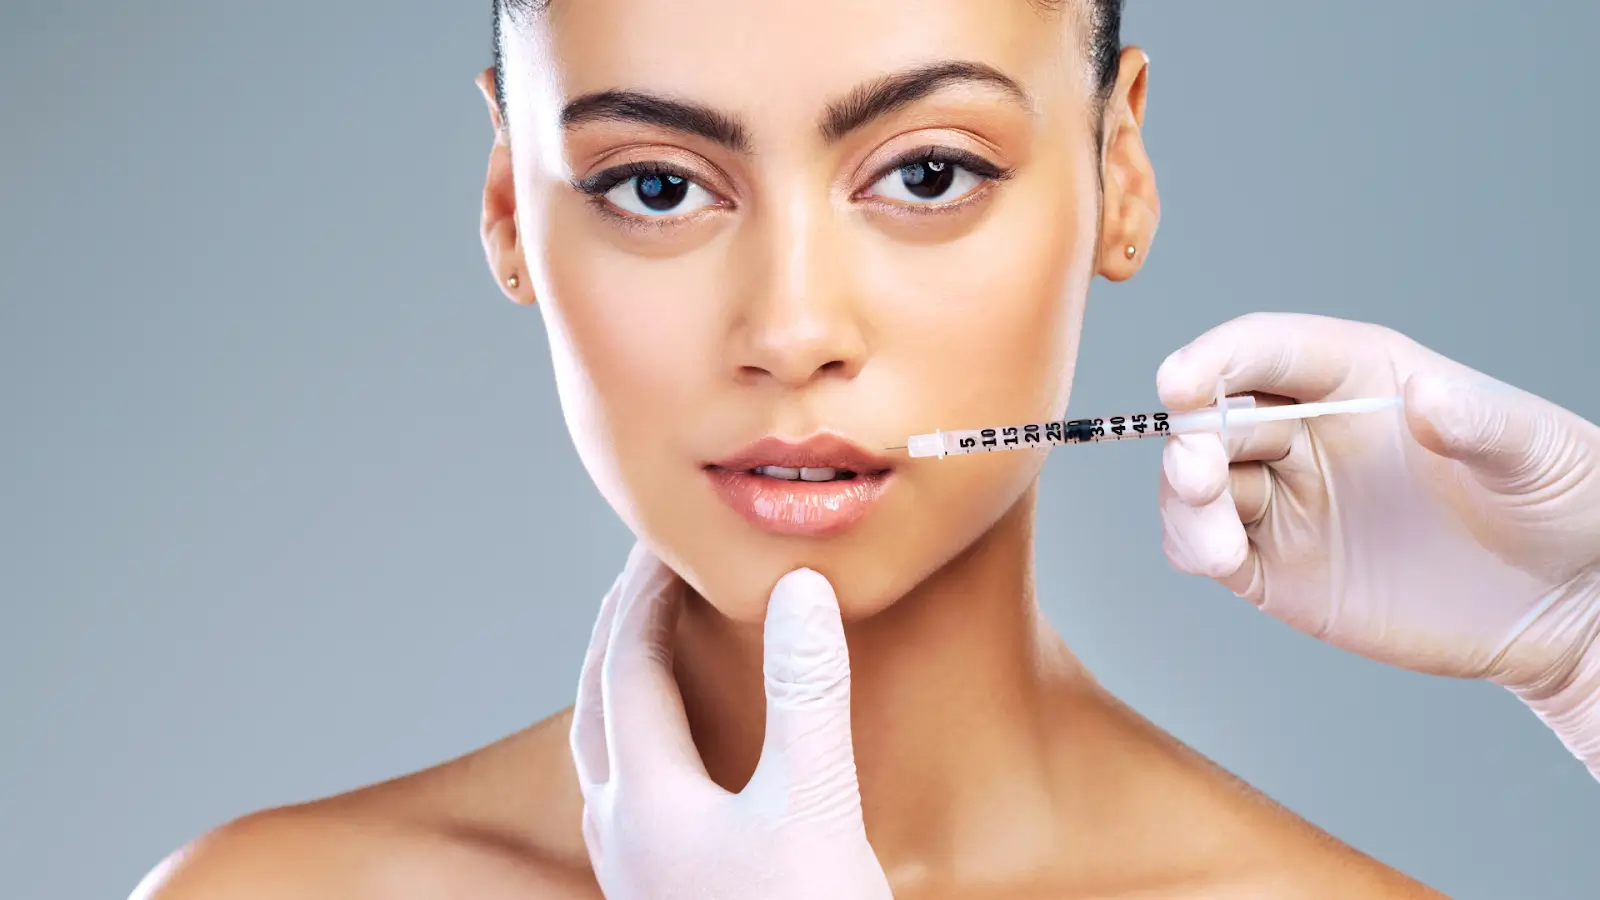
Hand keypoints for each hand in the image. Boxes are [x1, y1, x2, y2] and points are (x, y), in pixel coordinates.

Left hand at [569, 542, 892, 899]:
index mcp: (646, 799)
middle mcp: (620, 833)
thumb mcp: (815, 805)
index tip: (666, 540)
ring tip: (644, 650)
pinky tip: (672, 762)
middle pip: (597, 705)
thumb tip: (799, 589)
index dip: (648, 592)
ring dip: (618, 691)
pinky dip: (637, 747)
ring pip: (602, 757)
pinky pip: (624, 800)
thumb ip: (807, 695)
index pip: (629, 665)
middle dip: (618, 632)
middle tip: (641, 576)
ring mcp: (632, 874)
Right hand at [1155, 312, 1599, 776]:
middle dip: (1192, 438)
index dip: (1215, 359)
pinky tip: (1220, 557)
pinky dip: (1193, 546)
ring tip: (1216, 539)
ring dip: (1185, 499)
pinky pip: (1207, 546)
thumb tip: (1424, 396)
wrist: (1567, 604)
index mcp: (1356, 378)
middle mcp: (1308, 431)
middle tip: (1201, 470)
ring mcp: (1288, 498)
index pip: (1264, 352)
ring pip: (1197, 484)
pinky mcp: (1278, 566)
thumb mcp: (1538, 452)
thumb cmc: (1562, 503)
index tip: (1182, 381)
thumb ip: (1480, 421)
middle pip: (1215, 417)